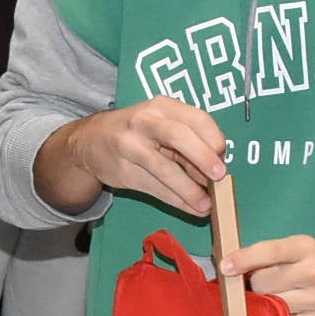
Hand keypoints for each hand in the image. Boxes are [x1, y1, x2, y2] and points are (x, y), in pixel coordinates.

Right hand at [61, 98, 226, 217]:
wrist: (91, 141)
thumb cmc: (140, 131)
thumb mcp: (162, 124)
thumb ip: (189, 142)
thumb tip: (218, 171)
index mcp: (162, 106)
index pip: (195, 117)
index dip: (212, 136)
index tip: (222, 153)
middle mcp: (145, 122)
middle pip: (177, 136)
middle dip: (201, 156)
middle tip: (219, 176)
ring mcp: (130, 146)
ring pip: (164, 169)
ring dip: (188, 190)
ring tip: (206, 205)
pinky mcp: (123, 171)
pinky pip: (154, 188)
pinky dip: (175, 201)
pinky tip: (190, 208)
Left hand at [219, 234, 314, 315]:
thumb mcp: (297, 248)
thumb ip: (265, 255)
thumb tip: (226, 264)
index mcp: (306, 247)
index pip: (268, 252)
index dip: (243, 260)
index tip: (225, 267)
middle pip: (264, 283)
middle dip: (256, 285)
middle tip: (262, 285)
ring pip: (273, 306)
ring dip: (266, 304)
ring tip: (274, 299)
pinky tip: (280, 315)